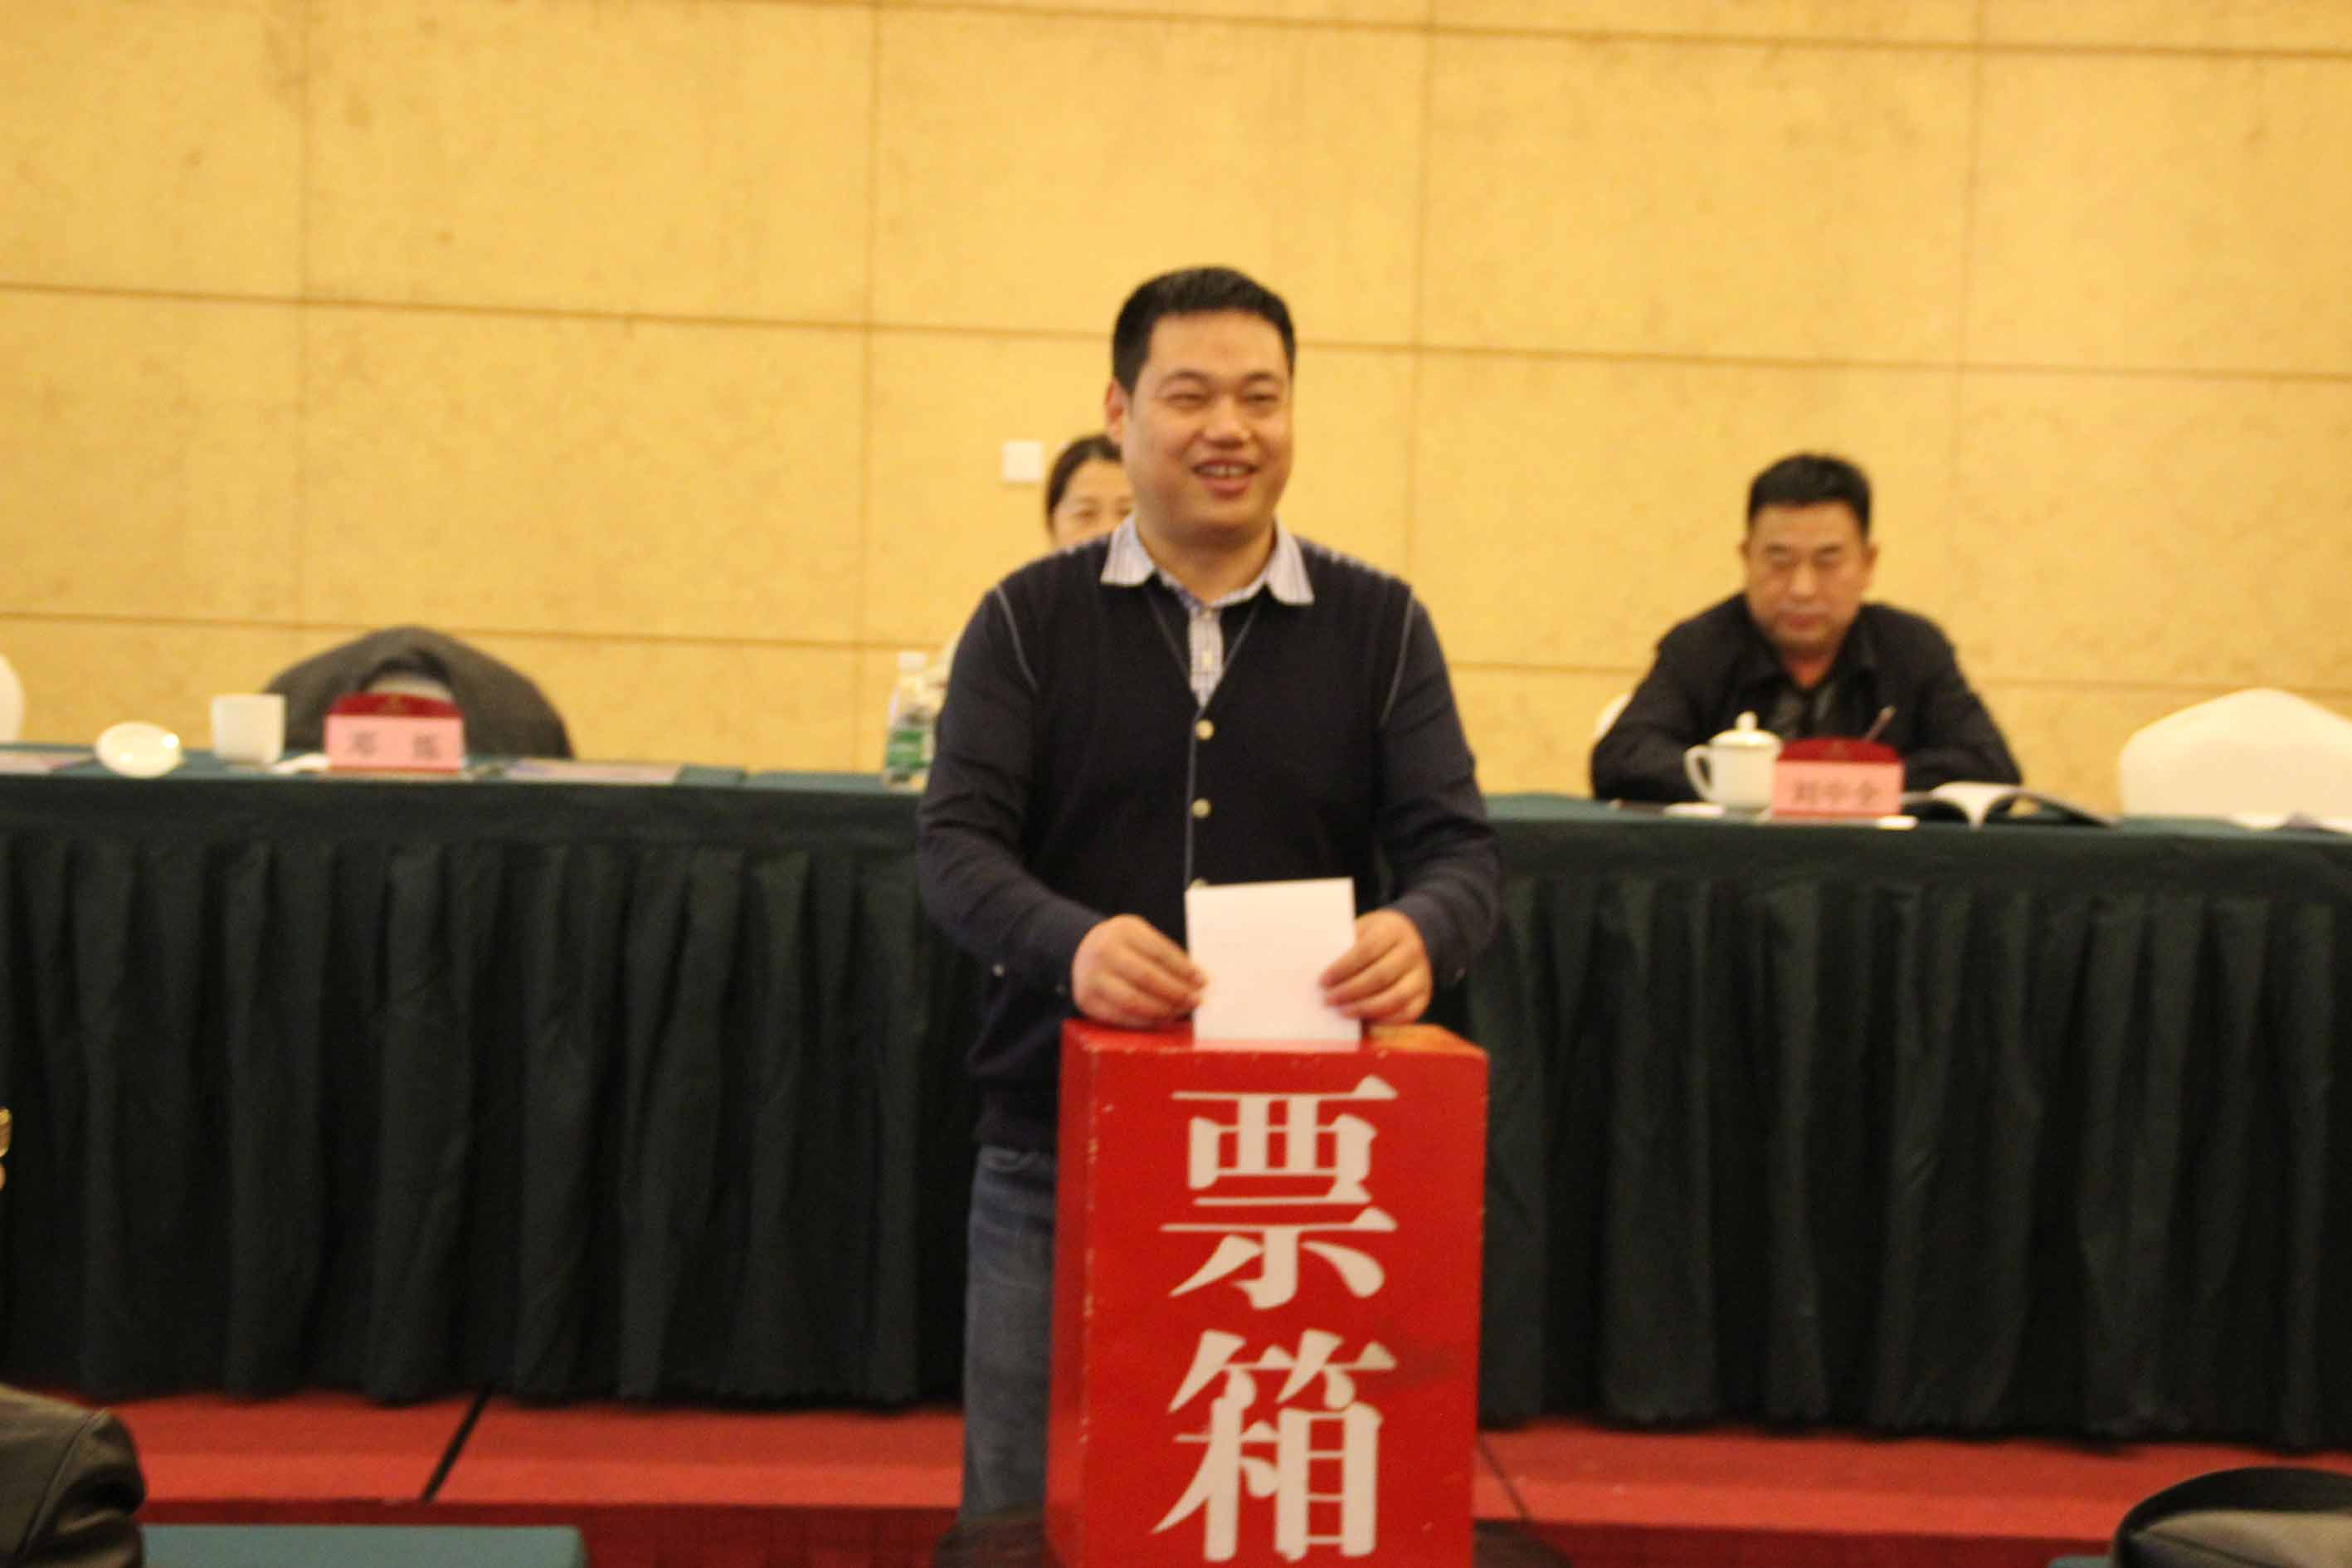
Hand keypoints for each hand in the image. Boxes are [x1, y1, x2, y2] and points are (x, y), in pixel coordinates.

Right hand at [1071, 915, 1204, 1027]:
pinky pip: (1121, 1017)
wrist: (1082, 951)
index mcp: (1123, 931)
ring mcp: (1093, 978)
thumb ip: (1164, 953)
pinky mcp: (1087, 1001)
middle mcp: (1104, 952)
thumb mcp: (1140, 936)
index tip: (1203, 981)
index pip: (1160, 953)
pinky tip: (1162, 1019)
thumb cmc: (1123, 945)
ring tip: (1181, 1011)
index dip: (1184, 969)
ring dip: (1164, 1010)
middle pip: (1148, 977)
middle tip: (1196, 1001)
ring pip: (1134, 1001)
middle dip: (1177, 992)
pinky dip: (1145, 1021)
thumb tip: (1196, 980)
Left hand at [1320, 909, 1430, 1024]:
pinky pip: (1406, 1014)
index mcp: (1393, 929)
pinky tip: (1364, 1021)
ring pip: (1394, 997)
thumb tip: (1320, 974)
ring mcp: (1421, 975)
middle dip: (1350, 991)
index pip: (1366, 950)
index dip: (1343, 968)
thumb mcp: (1363, 930)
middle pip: (1380, 976)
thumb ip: (1345, 947)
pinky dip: (1383, 1020)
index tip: (1323, 981)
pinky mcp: (1424, 996)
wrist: (1411, 938)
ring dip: (1365, 1008)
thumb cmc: (1375, 937)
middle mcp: (1412, 951)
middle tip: (1328, 1000)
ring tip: (1342, 1012)